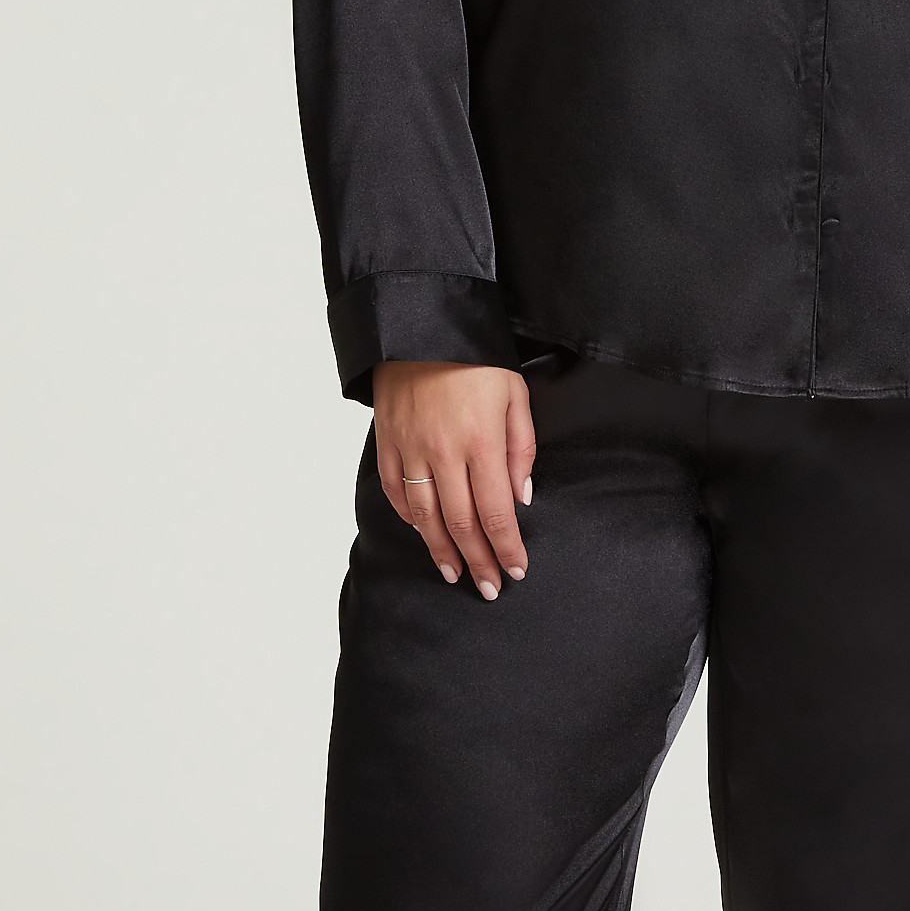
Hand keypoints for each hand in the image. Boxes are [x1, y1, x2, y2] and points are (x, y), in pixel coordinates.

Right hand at [371, 361, 535, 598]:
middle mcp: (443, 452)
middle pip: (461, 523)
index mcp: (480, 442)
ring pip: (424, 515)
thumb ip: (521, 449)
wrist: (423, 323)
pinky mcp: (387, 441)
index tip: (515, 570)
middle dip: (477, 561)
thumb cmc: (476, 359)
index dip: (506, 548)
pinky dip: (409, 516)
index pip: (495, 513)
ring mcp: (410, 448)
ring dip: (440, 550)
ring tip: (453, 573)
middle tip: (489, 587)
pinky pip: (396, 489)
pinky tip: (422, 531)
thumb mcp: (515, 395)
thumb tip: (521, 498)